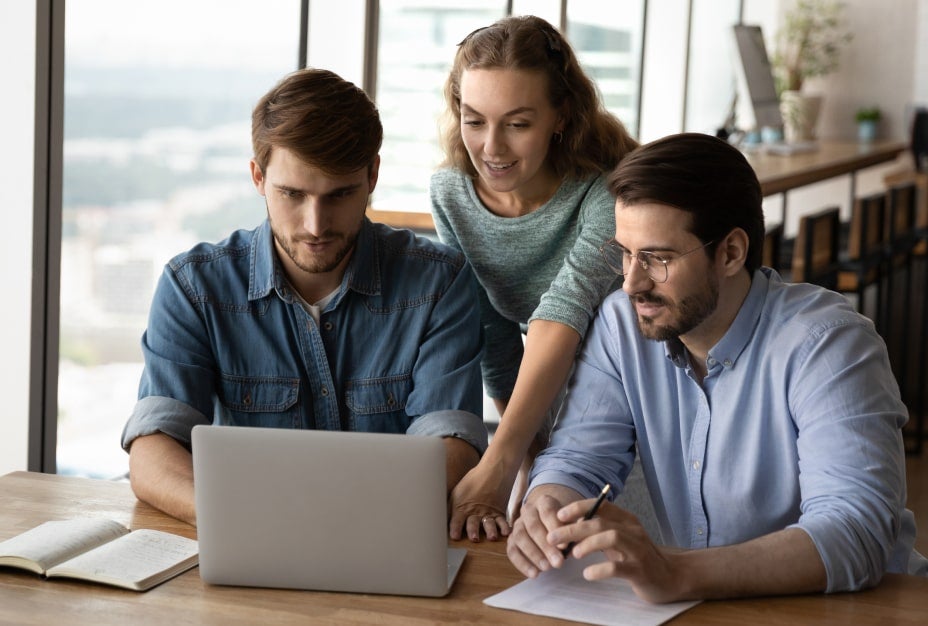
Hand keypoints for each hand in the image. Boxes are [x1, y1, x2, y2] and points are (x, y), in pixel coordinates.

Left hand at [448, 461, 511, 541]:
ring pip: (489, 524)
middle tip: (474, 538)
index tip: (454, 537)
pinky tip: (506, 533)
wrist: (492, 470)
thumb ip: (449, 509)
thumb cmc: (472, 482)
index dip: (455, 529)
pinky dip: (505, 527)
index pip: (456, 520)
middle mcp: (475, 511)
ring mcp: (488, 512)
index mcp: (461, 507)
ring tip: (492, 538)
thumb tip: (439, 519)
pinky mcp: (499, 512)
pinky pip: (502, 521)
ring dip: (490, 531)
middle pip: (473, 523)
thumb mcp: (456, 493)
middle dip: (473, 531)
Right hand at [506, 492, 571, 576]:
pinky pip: (512, 551)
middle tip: (558, 562)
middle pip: (533, 526)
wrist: (551, 523)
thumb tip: (573, 541)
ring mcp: (517, 525)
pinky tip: (534, 574)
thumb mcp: (572, 522)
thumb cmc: (565, 525)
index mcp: (544, 501)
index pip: (547, 511)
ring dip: (534, 554)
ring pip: (520, 537)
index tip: (565, 546)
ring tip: (547, 568)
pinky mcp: (511, 540)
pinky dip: (522, 564)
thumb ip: (573, 529)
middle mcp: (528, 510)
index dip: (555, 528)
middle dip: (546, 546)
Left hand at [549, 500, 682, 603]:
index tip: (559, 515)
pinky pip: (618, 567)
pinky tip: (588, 574)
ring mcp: (638, 550)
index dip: (578, 507)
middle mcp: (633, 531)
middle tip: (553, 538)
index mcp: (626, 520)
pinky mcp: (641, 571)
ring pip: (611, 537)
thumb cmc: (638, 556)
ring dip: (587, 544)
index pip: (601, 505)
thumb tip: (569, 525)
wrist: (671, 577)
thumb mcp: (620, 539)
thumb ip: (599, 531)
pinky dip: (600, 569)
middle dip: (573, 528)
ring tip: (573, 554)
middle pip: (600, 522)